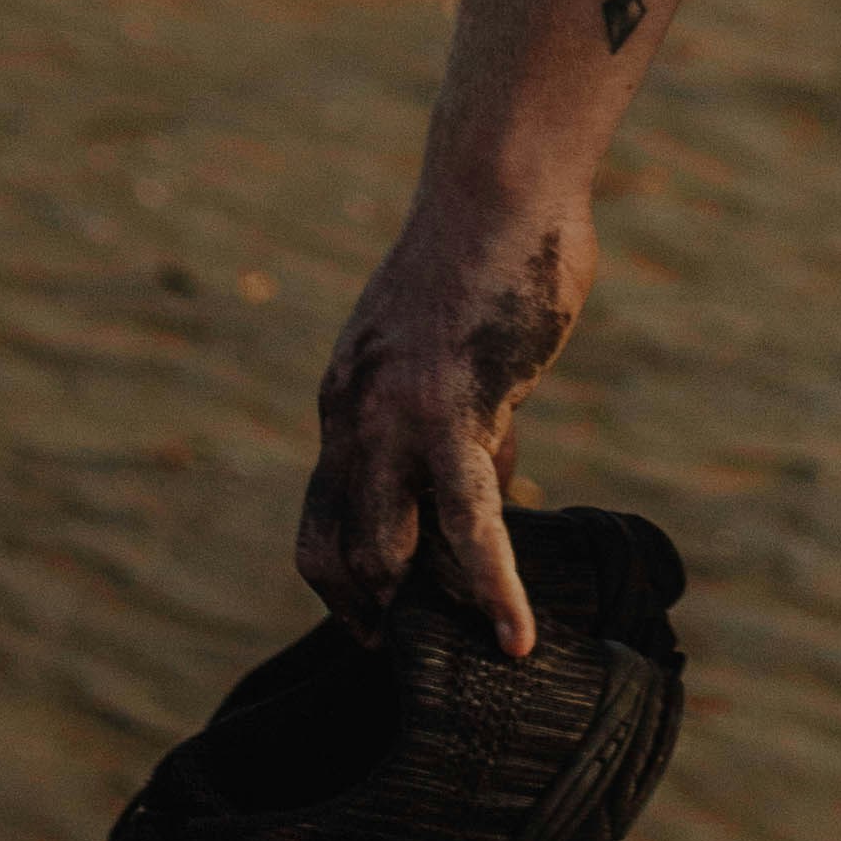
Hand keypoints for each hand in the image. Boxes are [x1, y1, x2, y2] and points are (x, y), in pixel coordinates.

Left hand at [295, 181, 597, 656]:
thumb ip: (460, 413)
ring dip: (425, 615)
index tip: (388, 618)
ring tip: (470, 658)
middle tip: (417, 655)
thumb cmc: (492, 249)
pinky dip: (489, 588)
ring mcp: (396, 417)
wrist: (498, 181)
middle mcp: (353, 414)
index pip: (326, 514)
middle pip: (334, 550)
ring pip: (384, 552)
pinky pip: (465, 523)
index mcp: (348, 396)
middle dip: (370, 614)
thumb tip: (491, 477)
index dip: (349, 580)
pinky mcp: (455, 411)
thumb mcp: (454, 348)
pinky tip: (515, 635)